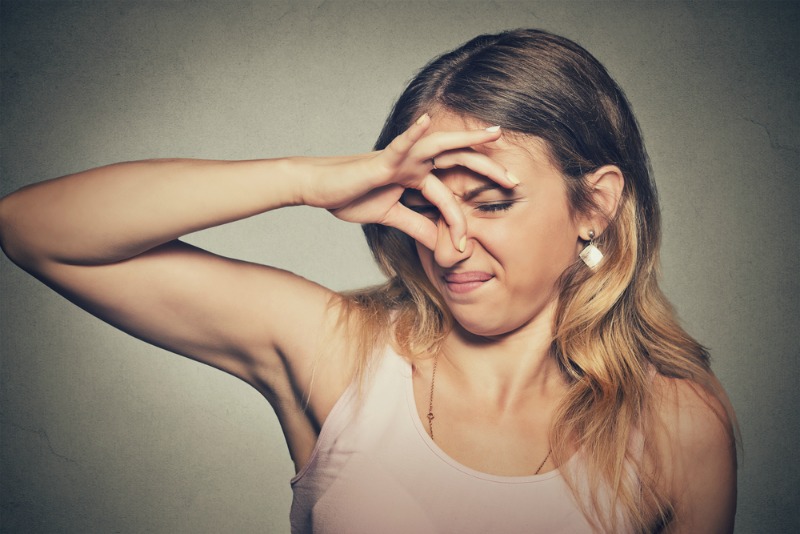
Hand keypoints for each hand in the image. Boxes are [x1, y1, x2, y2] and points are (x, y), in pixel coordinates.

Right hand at [298, 114, 515, 249]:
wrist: (320, 189)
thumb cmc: (352, 197)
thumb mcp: (392, 218)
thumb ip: (418, 226)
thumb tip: (442, 243)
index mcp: (417, 178)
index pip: (451, 192)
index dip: (465, 215)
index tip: (473, 242)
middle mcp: (414, 164)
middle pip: (457, 162)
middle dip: (487, 169)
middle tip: (515, 180)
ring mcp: (400, 159)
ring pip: (439, 146)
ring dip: (467, 140)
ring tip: (492, 134)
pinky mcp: (382, 161)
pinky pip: (400, 144)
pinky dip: (414, 133)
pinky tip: (429, 121)